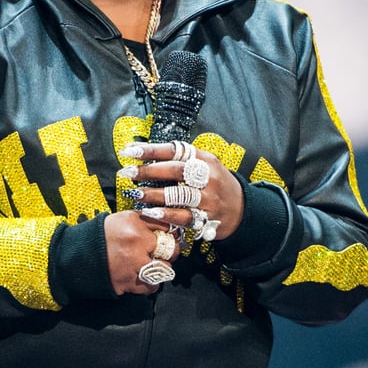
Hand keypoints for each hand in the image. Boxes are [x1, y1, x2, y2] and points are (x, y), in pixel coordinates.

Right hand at [104, 210, 182, 294]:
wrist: (79, 255)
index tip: (166, 238)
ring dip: (160, 268)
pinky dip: (150, 283)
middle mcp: (137, 248)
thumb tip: (167, 225)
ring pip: (164, 270)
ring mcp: (134, 268)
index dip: (168, 236)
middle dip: (168, 252)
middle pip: (171, 252)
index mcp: (136, 229)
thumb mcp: (124, 218)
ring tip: (150, 263)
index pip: (168, 232)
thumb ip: (147, 220)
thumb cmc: (101, 235)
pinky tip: (143, 275)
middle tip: (160, 251)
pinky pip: (151, 286)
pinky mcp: (129, 284)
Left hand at [117, 141, 243, 241]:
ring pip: (178, 194)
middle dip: (148, 171)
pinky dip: (165, 215)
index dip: (151, 150)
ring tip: (134, 195)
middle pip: (175, 170)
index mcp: (205, 159)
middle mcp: (208, 176)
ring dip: (153, 194)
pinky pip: (184, 216)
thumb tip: (144, 151)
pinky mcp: (207, 218)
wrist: (241, 208)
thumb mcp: (204, 165)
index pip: (175, 150)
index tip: (129, 151)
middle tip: (126, 173)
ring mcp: (209, 198)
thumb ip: (180, 159)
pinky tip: (149, 213)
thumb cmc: (214, 183)